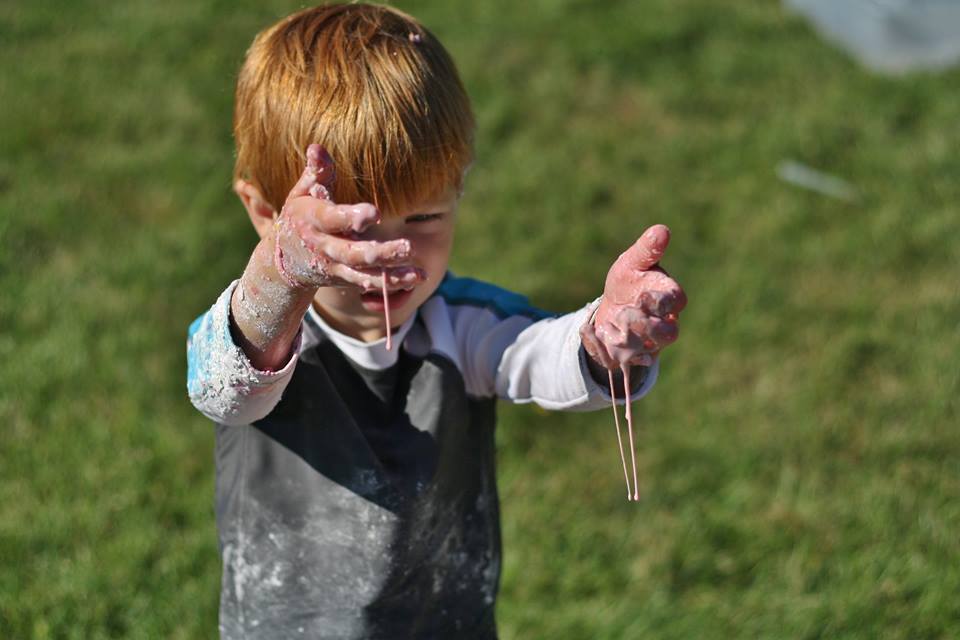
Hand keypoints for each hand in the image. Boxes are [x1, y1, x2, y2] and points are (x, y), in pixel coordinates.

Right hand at [272, 144, 425, 290]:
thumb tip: (317, 147)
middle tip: (408, 247)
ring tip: (418, 274)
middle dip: (380, 253)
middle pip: (352, 254)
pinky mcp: (344, 280)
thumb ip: (317, 173)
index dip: (351, 217)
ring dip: (391, 276)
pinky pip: (368, 285)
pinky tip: (416, 278)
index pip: (332, 219)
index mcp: (313, 220)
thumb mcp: (302, 192)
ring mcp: (335, 267)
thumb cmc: (301, 216)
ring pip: (363, 275)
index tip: (374, 213)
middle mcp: (324, 247)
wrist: (284, 260)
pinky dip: (390, 285)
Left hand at [580, 224, 685, 369]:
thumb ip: (647, 249)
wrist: (611, 307)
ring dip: (629, 340)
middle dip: (646, 326)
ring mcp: (652, 343)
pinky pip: (626, 361)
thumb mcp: (631, 262)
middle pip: (669, 333)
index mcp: (669, 296)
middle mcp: (666, 322)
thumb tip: (662, 229)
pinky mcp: (634, 357)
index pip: (677, 301)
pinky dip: (609, 350)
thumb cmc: (628, 281)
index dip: (660, 301)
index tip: (641, 295)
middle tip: (625, 314)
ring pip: (650, 350)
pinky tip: (597, 336)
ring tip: (611, 326)